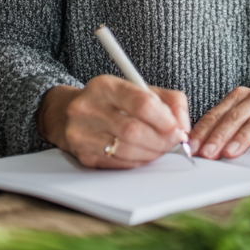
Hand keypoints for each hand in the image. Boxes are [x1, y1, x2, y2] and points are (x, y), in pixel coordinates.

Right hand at [38, 76, 190, 168]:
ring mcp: (82, 133)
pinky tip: (146, 155)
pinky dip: (138, 161)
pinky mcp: (82, 155)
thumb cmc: (112, 101)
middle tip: (175, 142)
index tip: (178, 129)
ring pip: (126, 149)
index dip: (165, 119)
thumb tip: (183, 126)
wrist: (66, 113)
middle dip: (161, 140)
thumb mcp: (139, 89)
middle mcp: (88, 108)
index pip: (141, 103)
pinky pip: (118, 163)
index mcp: (105, 86)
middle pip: (134, 130)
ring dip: (152, 153)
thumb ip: (169, 101)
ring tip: (163, 148)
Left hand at [189, 81, 249, 158]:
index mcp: (241, 98)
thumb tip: (196, 149)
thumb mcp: (244, 115)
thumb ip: (222, 128)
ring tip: (231, 153)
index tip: (192, 148)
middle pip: (236, 117)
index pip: (218, 114)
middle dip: (220, 136)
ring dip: (243, 137)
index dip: (204, 131)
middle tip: (208, 153)